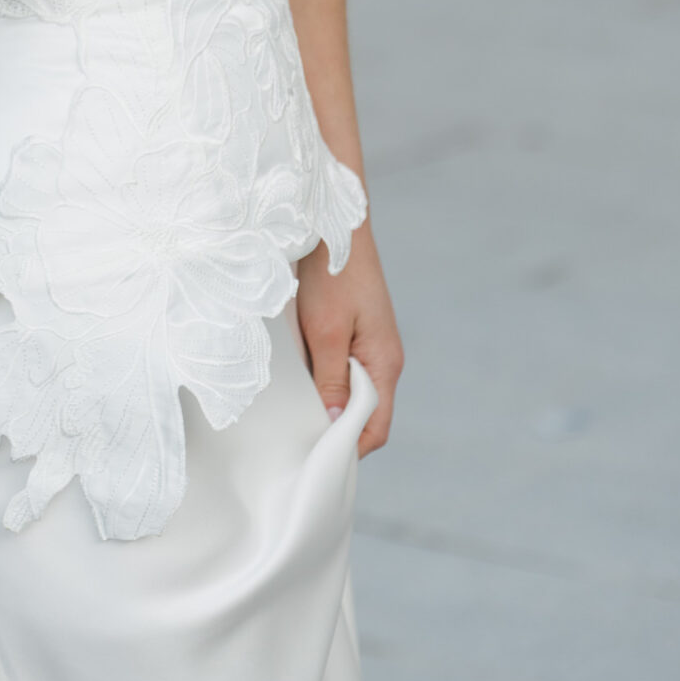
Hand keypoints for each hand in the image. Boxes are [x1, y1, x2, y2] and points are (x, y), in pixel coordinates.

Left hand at [296, 224, 402, 456]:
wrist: (334, 221)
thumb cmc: (331, 274)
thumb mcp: (324, 331)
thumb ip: (330, 379)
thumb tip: (334, 424)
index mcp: (384, 363)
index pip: (375, 427)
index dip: (349, 448)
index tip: (317, 459)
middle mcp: (383, 357)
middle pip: (364, 412)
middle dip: (335, 427)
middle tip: (298, 438)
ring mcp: (371, 343)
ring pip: (351, 388)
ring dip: (327, 398)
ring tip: (295, 409)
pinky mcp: (356, 329)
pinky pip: (343, 366)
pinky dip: (324, 375)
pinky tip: (300, 373)